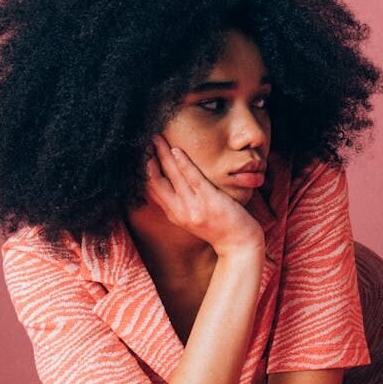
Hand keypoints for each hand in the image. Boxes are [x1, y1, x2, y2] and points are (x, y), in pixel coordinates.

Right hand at [146, 134, 264, 256]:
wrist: (240, 245)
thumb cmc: (221, 228)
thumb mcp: (195, 217)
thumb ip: (183, 203)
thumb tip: (176, 183)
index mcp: (175, 214)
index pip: (151, 190)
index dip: (144, 171)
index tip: (142, 153)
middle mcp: (179, 211)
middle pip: (156, 181)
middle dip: (148, 159)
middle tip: (144, 140)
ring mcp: (193, 207)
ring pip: (172, 176)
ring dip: (163, 155)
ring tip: (157, 138)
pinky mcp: (209, 201)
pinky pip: (193, 179)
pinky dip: (183, 164)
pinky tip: (176, 150)